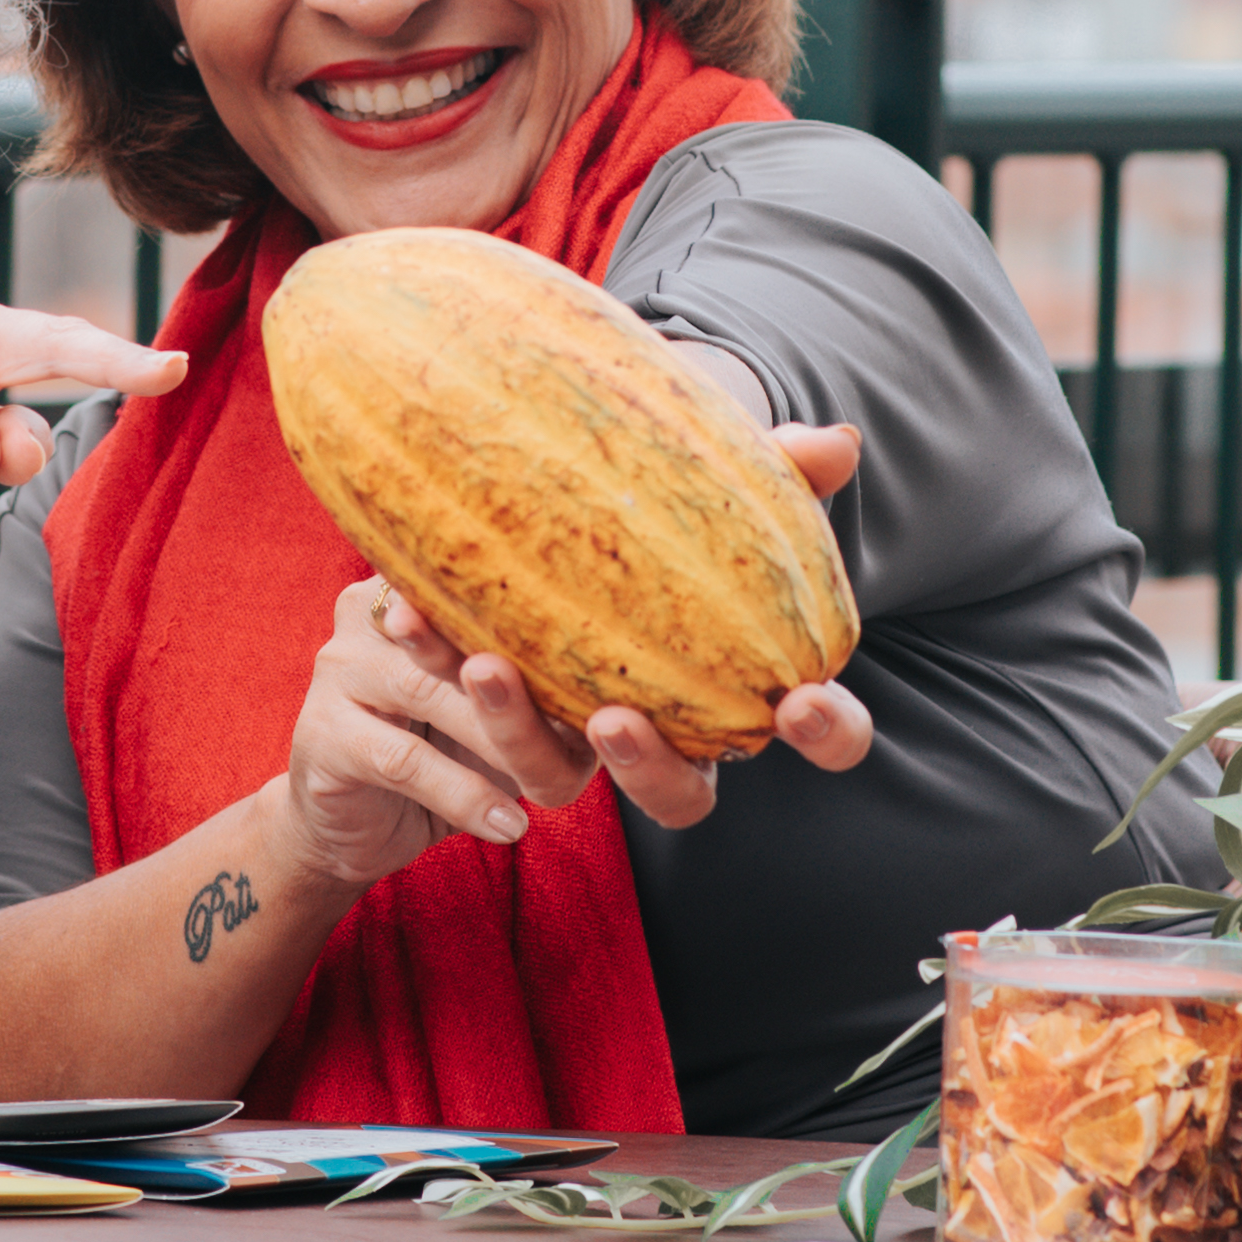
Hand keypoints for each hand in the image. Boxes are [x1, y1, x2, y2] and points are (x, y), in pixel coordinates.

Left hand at [268, 419, 878, 877]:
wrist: (591, 470)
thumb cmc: (688, 489)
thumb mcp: (733, 472)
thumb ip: (783, 466)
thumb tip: (835, 447)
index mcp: (758, 687)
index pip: (824, 734)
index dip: (825, 732)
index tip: (800, 701)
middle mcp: (678, 730)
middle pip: (683, 795)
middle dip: (648, 769)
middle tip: (613, 718)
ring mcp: (588, 726)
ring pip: (562, 773)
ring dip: (519, 731)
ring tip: (486, 662)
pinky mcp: (511, 698)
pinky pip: (475, 707)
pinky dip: (441, 660)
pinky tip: (406, 607)